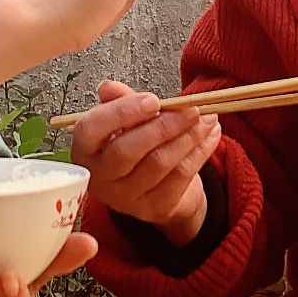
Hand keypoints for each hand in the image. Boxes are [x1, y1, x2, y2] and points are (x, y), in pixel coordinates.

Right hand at [71, 79, 221, 244]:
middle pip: (127, 151)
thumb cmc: (137, 148)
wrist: (158, 188)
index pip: (91, 130)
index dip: (121, 113)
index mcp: (86, 150)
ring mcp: (126, 198)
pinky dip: (200, 152)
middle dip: (163, 126)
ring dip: (188, 136)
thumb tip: (110, 88)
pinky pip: (180, 176)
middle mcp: (100, 178)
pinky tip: (211, 135)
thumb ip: (120, 102)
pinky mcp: (154, 208)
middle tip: (190, 109)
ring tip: (207, 118)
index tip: (152, 100)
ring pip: (159, 163)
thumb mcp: (125, 121)